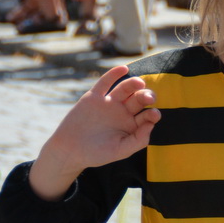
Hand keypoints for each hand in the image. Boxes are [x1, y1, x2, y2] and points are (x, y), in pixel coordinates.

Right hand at [30, 64, 159, 199]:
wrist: (69, 150)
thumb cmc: (97, 153)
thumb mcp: (120, 150)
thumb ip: (138, 140)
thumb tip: (151, 125)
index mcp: (133, 125)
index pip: (147, 116)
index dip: (153, 114)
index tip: (154, 115)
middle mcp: (124, 112)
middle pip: (139, 99)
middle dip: (147, 96)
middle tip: (150, 97)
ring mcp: (109, 103)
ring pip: (125, 89)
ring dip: (134, 84)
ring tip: (140, 83)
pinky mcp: (94, 97)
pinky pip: (105, 83)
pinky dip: (113, 74)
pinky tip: (123, 68)